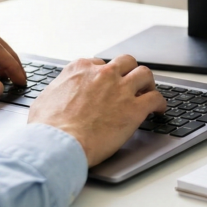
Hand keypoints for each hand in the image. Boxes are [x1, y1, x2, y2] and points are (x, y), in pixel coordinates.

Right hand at [27, 55, 166, 165]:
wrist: (58, 144)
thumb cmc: (47, 128)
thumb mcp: (45, 98)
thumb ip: (59, 89)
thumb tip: (60, 92)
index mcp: (81, 69)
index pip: (100, 64)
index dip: (106, 75)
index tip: (108, 83)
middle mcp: (103, 74)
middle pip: (126, 62)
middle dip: (130, 71)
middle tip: (131, 83)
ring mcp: (121, 89)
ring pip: (145, 74)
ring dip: (148, 83)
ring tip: (148, 92)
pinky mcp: (134, 108)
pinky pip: (156, 98)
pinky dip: (160, 103)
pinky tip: (159, 110)